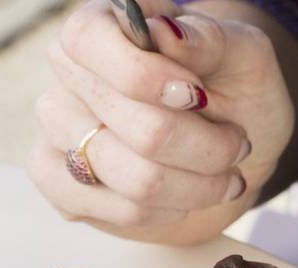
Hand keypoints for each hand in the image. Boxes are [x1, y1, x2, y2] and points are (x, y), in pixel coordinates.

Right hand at [26, 0, 294, 243]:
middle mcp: (66, 79)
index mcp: (97, 28)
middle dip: (206, 146)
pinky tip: (187, 195)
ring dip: (198, 186)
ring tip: (225, 175)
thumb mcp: (240, 54)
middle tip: (237, 144)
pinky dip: (172, 209)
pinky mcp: (62, 188)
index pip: (89, 40)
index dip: (147, 76)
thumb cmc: (229, 93)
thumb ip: (209, 39)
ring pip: (136, 180)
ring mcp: (56, 137)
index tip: (197, 96)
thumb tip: (167, 33)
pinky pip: (124, 211)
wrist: (224, 153)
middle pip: (138, 129)